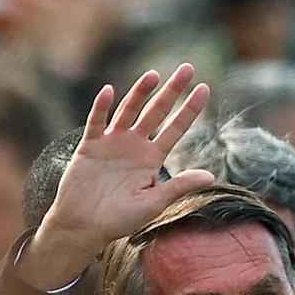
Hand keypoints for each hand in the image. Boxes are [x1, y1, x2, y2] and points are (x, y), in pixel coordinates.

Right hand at [20, 64, 213, 290]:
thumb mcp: (154, 203)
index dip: (190, 109)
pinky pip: (96, 122)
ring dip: (140, 92)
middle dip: (171, 91)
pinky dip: (102, 107)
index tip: (205, 88)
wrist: (84, 227)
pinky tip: (109, 91)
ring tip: (154, 74)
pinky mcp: (90, 146)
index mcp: (152, 159)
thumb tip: (211, 176)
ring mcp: (112, 143)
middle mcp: (135, 145)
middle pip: (156, 112)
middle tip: (188, 67)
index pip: (176, 129)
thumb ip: (179, 187)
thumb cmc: (119, 220)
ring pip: (128, 111)